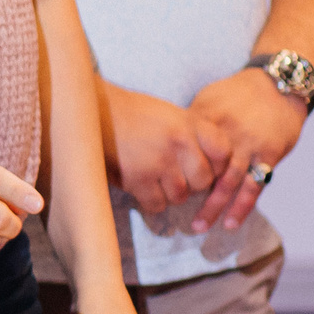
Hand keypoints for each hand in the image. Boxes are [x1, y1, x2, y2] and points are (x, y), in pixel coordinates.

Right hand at [105, 84, 227, 216]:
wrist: (90, 109)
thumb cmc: (133, 113)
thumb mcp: (170, 113)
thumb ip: (195, 134)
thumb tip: (217, 165)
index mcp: (188, 123)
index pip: (223, 153)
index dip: (217, 164)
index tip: (203, 164)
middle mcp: (178, 142)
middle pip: (203, 181)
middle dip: (191, 182)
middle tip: (174, 174)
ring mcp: (158, 162)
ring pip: (180, 195)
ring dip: (170, 192)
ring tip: (155, 178)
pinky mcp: (137, 178)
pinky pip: (157, 204)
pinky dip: (151, 200)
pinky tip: (142, 186)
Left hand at [184, 65, 308, 233]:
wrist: (279, 85)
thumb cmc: (238, 93)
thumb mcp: (209, 98)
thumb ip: (190, 122)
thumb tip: (168, 141)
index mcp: (206, 118)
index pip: (183, 147)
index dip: (169, 166)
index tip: (154, 184)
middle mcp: (225, 134)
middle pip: (202, 168)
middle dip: (186, 192)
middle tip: (169, 211)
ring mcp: (248, 146)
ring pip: (227, 183)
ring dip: (212, 207)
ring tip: (198, 226)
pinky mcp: (268, 156)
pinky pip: (254, 187)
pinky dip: (241, 207)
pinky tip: (230, 223)